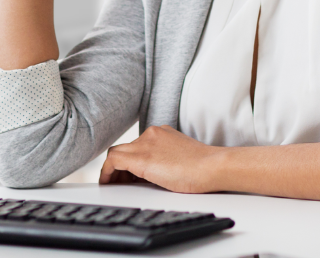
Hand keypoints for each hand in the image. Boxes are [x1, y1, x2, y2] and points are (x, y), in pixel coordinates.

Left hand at [99, 126, 225, 193]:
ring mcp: (146, 143)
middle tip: (120, 183)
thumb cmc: (204, 168)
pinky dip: (107, 172)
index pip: (137, 145)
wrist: (212, 166)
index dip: (130, 162)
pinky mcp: (142, 157)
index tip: (129, 176)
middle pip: (125, 149)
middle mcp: (152, 134)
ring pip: (117, 153)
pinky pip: (113, 161)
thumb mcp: (180, 158)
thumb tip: (153, 174)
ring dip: (113, 171)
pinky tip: (108, 184)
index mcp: (163, 134)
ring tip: (114, 186)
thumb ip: (165, 160)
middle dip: (120, 167)